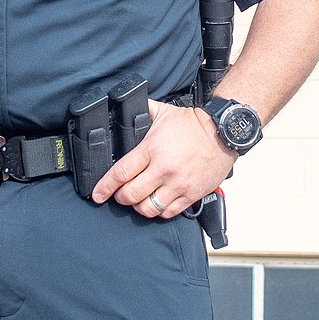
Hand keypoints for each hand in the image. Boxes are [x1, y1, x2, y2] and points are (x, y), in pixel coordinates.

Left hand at [91, 100, 237, 217]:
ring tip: (136, 201)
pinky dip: (158, 211)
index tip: (97, 194)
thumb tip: (124, 107)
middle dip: (119, 198)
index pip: (121, 173)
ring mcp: (178, 184)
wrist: (222, 133)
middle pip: (131, 195)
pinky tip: (155, 203)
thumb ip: (142, 111)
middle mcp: (163, 169)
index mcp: (151, 149)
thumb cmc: (192, 124)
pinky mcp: (191, 194)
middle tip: (117, 195)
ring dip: (138, 207)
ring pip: (148, 208)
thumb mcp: (161, 112)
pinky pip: (169, 212)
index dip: (105, 187)